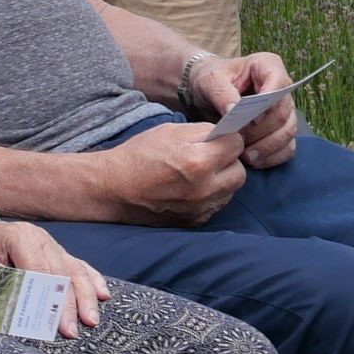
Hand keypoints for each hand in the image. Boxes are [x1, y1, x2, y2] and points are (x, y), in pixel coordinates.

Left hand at [0, 216, 111, 337]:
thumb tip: (15, 308)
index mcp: (19, 237)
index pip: (39, 271)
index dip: (46, 298)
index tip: (52, 322)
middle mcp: (41, 238)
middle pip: (60, 274)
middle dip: (67, 305)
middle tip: (71, 331)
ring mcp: (53, 244)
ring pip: (75, 270)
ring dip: (85, 297)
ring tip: (91, 320)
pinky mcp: (59, 252)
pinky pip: (80, 265)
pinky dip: (93, 280)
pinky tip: (104, 295)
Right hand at [92, 121, 248, 225]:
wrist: (113, 189)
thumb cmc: (139, 156)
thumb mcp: (169, 132)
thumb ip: (203, 131)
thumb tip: (228, 134)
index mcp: (198, 161)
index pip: (236, 145)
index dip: (228, 139)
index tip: (218, 139)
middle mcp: (204, 189)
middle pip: (239, 172)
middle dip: (228, 161)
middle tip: (209, 157)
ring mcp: (201, 209)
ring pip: (230, 191)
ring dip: (221, 180)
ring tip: (198, 173)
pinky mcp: (195, 221)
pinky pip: (216, 205)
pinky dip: (210, 196)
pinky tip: (191, 188)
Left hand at [189, 49, 299, 167]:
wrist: (208, 90)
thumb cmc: (211, 80)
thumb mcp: (210, 81)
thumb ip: (222, 94)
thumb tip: (234, 112)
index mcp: (267, 66)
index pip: (278, 83)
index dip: (267, 104)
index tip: (250, 120)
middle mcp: (281, 87)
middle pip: (282, 114)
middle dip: (261, 131)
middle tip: (239, 141)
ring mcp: (284, 109)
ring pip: (288, 132)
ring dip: (267, 147)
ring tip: (245, 156)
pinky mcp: (281, 129)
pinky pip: (287, 146)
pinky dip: (272, 156)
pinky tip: (254, 161)